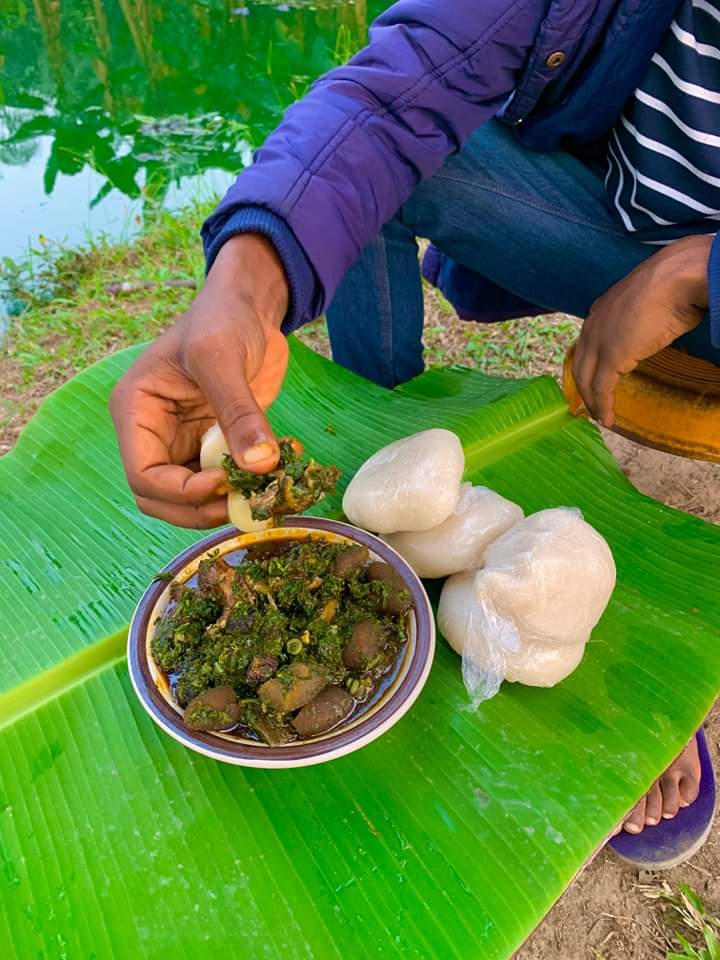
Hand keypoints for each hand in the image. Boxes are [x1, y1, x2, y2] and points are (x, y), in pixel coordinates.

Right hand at [110, 234, 289, 527]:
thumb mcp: (223, 357)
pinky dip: (246, 486)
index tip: (225, 481)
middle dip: (199, 509)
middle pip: (162, 499)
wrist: (252, 307)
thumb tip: (259, 465)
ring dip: (224, 504)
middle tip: (243, 503)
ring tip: (263, 490)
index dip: (181, 491)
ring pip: (192, 499)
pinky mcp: (215, 445)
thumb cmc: (222, 318)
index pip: (143, 475)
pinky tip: (276, 471)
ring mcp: (184, 442)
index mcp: (136, 411)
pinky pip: (223, 482)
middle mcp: (154, 434)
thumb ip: (239, 412)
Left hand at [572, 235, 710, 426]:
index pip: (585, 346)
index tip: (591, 384)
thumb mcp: (647, 304)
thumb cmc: (672, 286)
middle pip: (580, 365)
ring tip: (601, 417)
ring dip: (593, 401)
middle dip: (583, 389)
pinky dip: (603, 405)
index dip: (586, 367)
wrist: (678, 278)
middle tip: (590, 408)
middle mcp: (593, 325)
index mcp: (600, 311)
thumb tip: (652, 329)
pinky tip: (608, 418)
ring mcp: (600, 341)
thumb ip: (638, 320)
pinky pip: (602, 387)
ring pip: (587, 379)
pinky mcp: (612, 357)